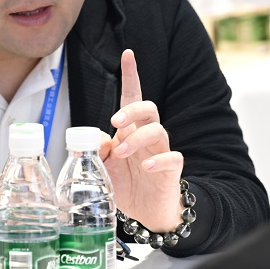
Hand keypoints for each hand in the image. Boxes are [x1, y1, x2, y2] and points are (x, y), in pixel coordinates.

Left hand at [102, 49, 184, 232]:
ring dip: (137, 138)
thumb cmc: (126, 186)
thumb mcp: (103, 168)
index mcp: (130, 131)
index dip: (131, 75)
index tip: (128, 54)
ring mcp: (161, 151)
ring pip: (158, 130)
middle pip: (148, 108)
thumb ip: (97, 151)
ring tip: (122, 153)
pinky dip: (159, 160)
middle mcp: (147, 136)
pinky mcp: (172, 169)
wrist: (147, 214)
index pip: (132, 97)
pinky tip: (146, 167)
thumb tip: (98, 138)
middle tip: (115, 122)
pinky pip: (172, 157)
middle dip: (132, 109)